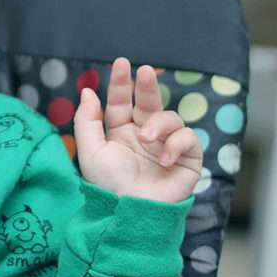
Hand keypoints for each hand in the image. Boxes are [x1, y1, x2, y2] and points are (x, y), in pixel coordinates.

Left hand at [73, 58, 202, 202]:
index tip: (122, 63)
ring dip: (159, 123)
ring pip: (170, 117)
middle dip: (147, 85)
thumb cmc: (108, 185)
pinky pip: (189, 138)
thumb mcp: (90, 151)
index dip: (120, 83)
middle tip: (145, 72)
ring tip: (146, 138)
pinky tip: (164, 158)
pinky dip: (177, 143)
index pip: (120, 102)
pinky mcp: (186, 159)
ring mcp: (166, 146)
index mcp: (119, 132)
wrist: (130, 213)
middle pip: (148, 102)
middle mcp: (144, 135)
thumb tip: (87, 91)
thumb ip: (87, 120)